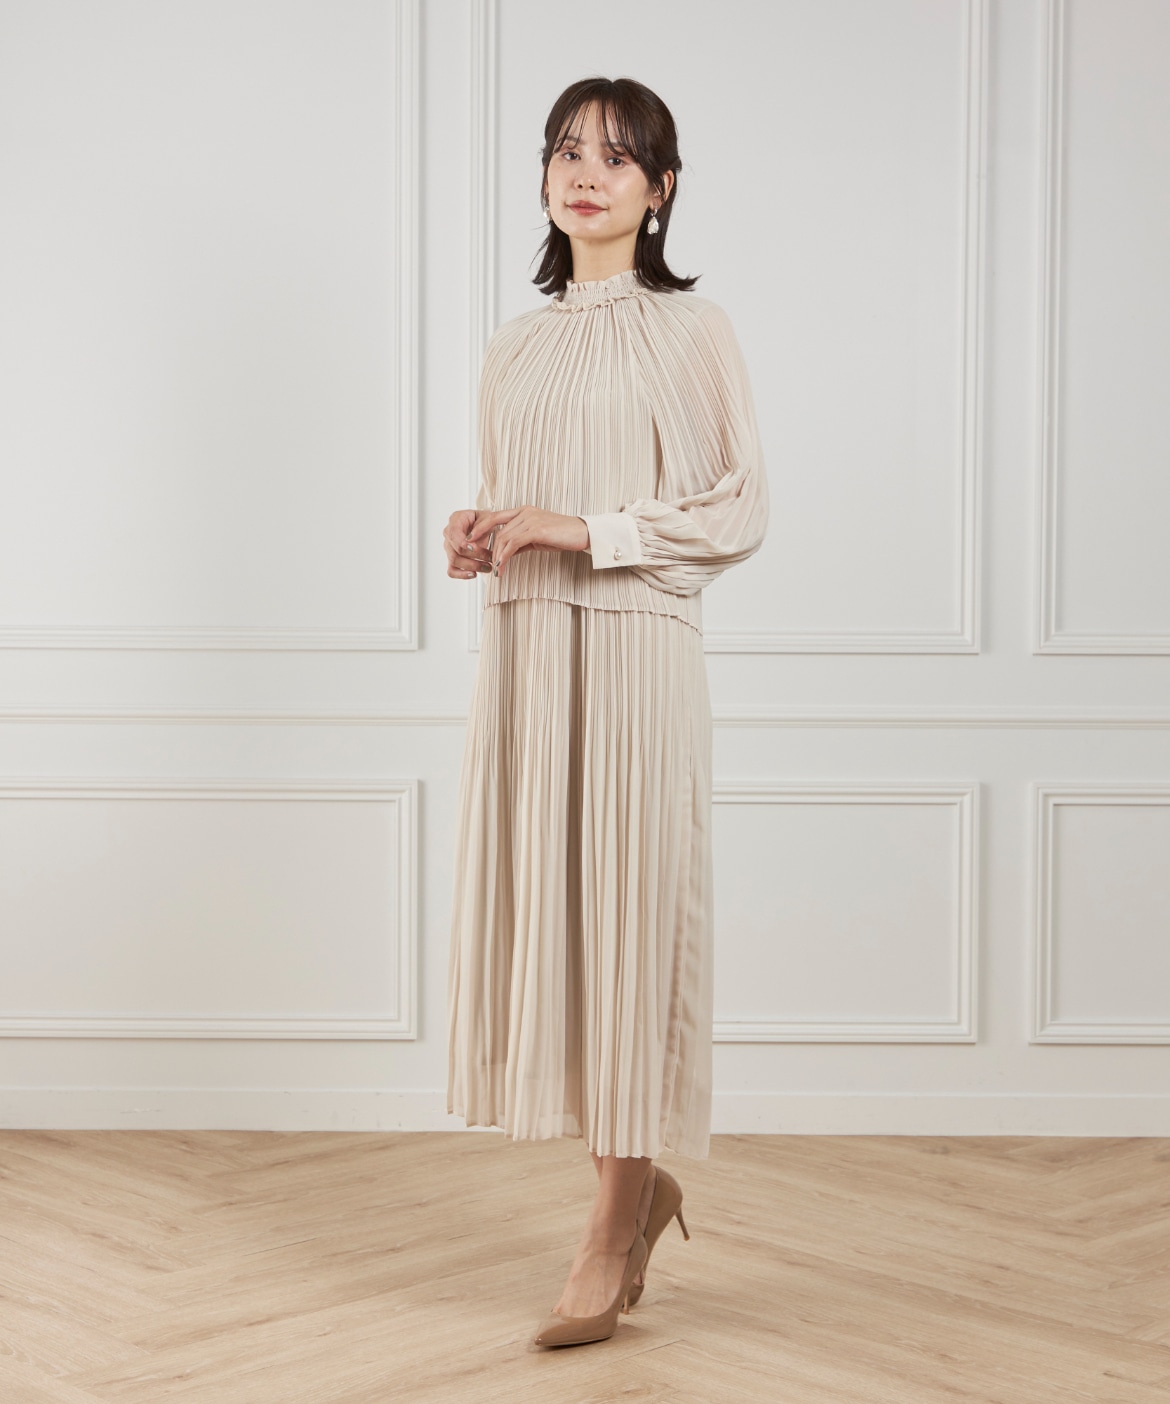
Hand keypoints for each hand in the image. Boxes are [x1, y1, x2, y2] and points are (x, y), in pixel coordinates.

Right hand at [443, 508, 495, 578]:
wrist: (485, 526)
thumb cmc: (485, 520)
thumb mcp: (488, 517)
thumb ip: (481, 525)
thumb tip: (471, 540)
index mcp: (455, 520)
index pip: (453, 533)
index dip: (463, 543)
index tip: (475, 548)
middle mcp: (449, 534)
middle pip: (456, 549)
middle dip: (474, 556)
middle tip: (490, 559)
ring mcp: (449, 547)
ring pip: (454, 561)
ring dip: (472, 566)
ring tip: (487, 567)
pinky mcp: (452, 559)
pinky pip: (452, 571)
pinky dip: (462, 575)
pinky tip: (474, 574)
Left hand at [464, 507, 588, 575]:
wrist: (582, 533)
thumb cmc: (562, 535)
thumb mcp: (537, 537)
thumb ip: (521, 541)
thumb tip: (506, 552)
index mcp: (523, 511)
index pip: (494, 516)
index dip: (480, 528)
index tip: (471, 541)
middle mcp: (524, 512)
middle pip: (496, 527)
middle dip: (485, 545)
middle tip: (481, 561)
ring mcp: (530, 519)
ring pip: (503, 537)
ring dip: (496, 556)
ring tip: (496, 570)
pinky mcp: (536, 530)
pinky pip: (514, 544)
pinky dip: (505, 556)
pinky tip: (503, 566)